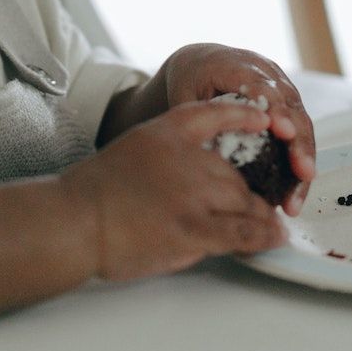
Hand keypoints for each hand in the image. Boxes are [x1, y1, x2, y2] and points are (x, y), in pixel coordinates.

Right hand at [58, 99, 285, 281]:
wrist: (76, 220)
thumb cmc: (96, 192)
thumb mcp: (133, 149)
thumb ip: (168, 156)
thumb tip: (202, 177)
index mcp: (167, 132)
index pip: (213, 113)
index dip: (241, 115)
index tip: (262, 119)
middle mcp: (186, 157)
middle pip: (237, 171)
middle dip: (252, 191)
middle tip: (262, 205)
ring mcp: (192, 193)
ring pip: (245, 202)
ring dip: (262, 216)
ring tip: (274, 226)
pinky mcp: (193, 228)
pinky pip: (242, 232)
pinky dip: (264, 236)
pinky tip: (276, 237)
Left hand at [157, 44, 316, 213]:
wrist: (202, 63)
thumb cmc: (192, 80)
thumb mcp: (186, 94)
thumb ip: (199, 119)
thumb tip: (205, 159)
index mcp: (238, 66)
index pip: (263, 87)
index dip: (276, 110)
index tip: (284, 132)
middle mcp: (267, 74)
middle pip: (291, 107)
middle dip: (299, 142)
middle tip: (303, 172)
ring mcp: (281, 88)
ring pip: (302, 123)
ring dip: (304, 161)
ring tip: (295, 199)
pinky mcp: (288, 106)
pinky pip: (299, 134)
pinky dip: (298, 164)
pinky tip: (293, 194)